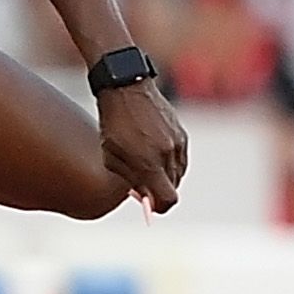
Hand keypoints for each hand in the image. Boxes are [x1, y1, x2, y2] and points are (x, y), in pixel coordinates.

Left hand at [98, 80, 186, 212]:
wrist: (127, 86)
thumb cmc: (112, 121)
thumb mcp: (111, 154)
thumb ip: (129, 178)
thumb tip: (145, 196)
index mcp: (149, 162)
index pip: (167, 198)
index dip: (160, 207)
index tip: (152, 207)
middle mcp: (167, 154)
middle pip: (173, 188)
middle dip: (160, 191)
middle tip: (143, 186)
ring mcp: (177, 142)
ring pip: (179, 174)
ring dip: (166, 177)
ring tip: (146, 166)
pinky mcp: (182, 132)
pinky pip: (181, 158)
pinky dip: (171, 162)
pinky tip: (154, 154)